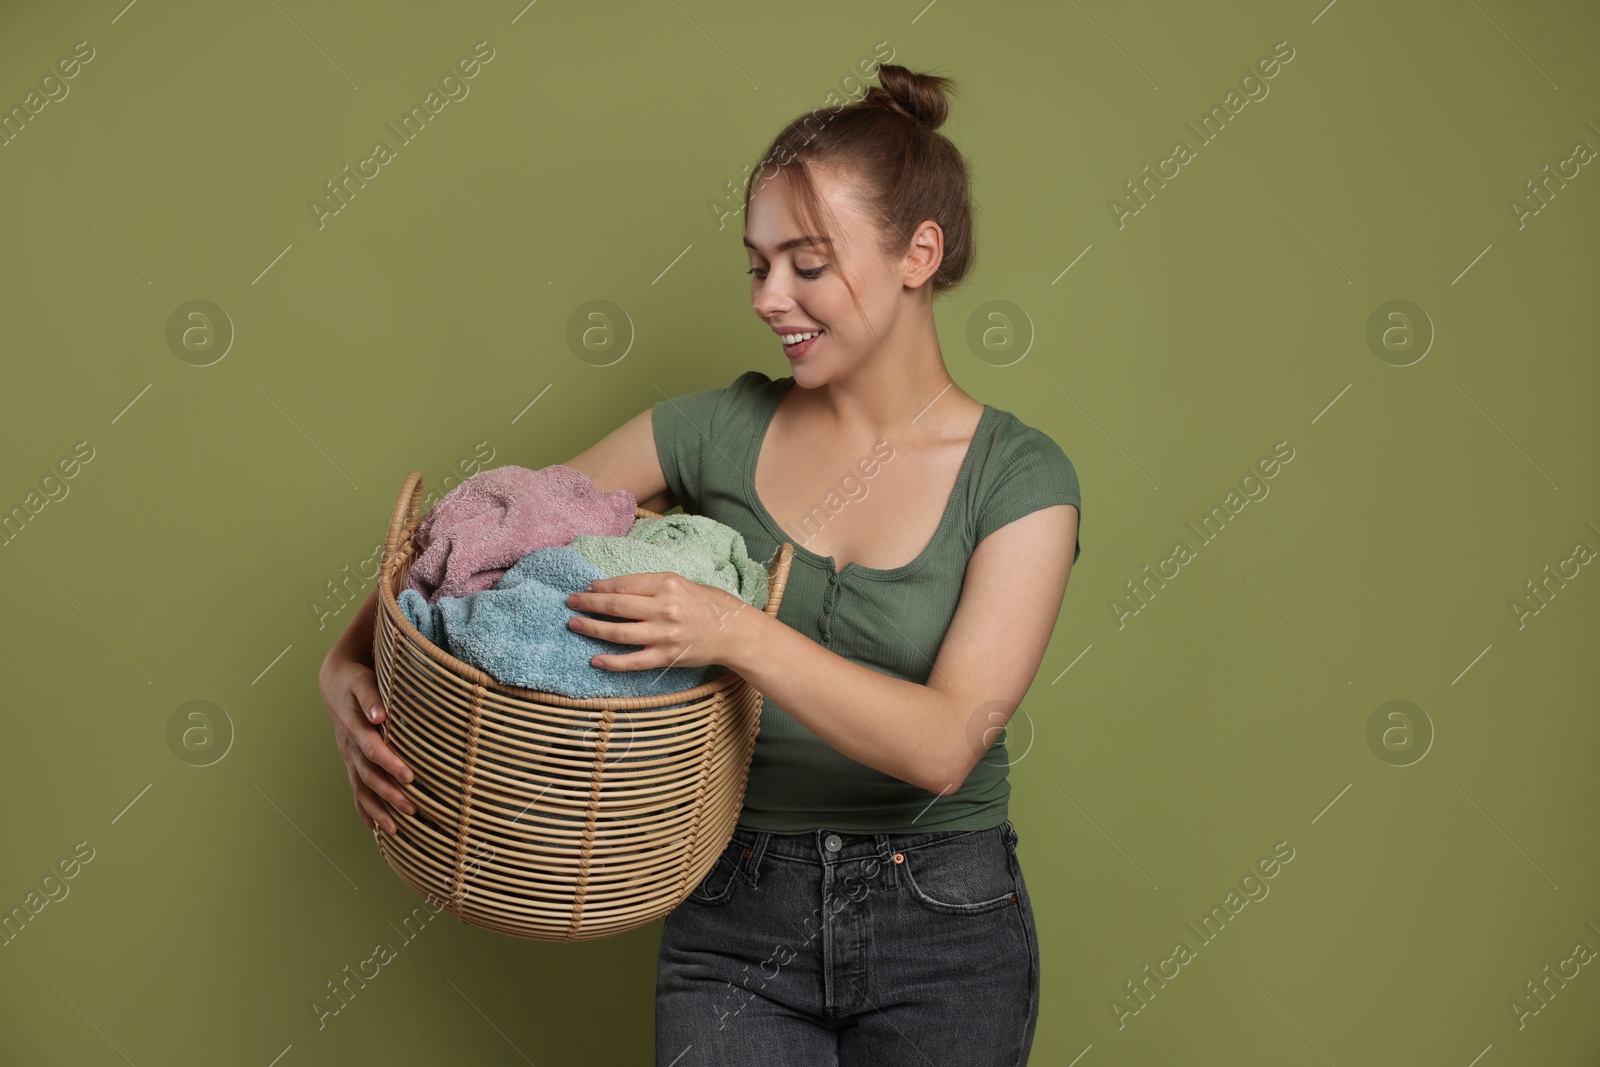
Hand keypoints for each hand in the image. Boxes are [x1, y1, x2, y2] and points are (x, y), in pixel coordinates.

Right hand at [318, 652, 416, 834]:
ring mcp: (348, 757)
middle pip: (369, 775)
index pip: (373, 749)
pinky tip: (375, 828)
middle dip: (389, 794)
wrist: (335, 682)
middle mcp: (349, 746)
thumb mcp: (362, 681)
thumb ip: (370, 696)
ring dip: (377, 810)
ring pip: (362, 788)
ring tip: (396, 830)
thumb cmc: (355, 680)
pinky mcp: (351, 762)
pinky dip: (364, 809)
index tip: (409, 776)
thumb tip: (378, 714)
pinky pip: (356, 790)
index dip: (390, 763)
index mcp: (354, 727)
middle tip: (411, 809)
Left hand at [564, 572, 759, 672]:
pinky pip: (632, 661)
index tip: (588, 588)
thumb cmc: (709, 604)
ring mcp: (664, 634)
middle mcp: (664, 608)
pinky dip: (611, 662)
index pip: (624, 584)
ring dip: (592, 629)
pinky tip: (595, 659)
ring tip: (575, 625)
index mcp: (668, 584)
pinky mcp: (666, 656)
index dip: (601, 587)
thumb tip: (617, 590)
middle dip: (588, 604)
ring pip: (618, 632)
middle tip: (571, 603)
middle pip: (615, 606)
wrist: (735, 632)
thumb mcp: (683, 584)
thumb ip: (653, 587)